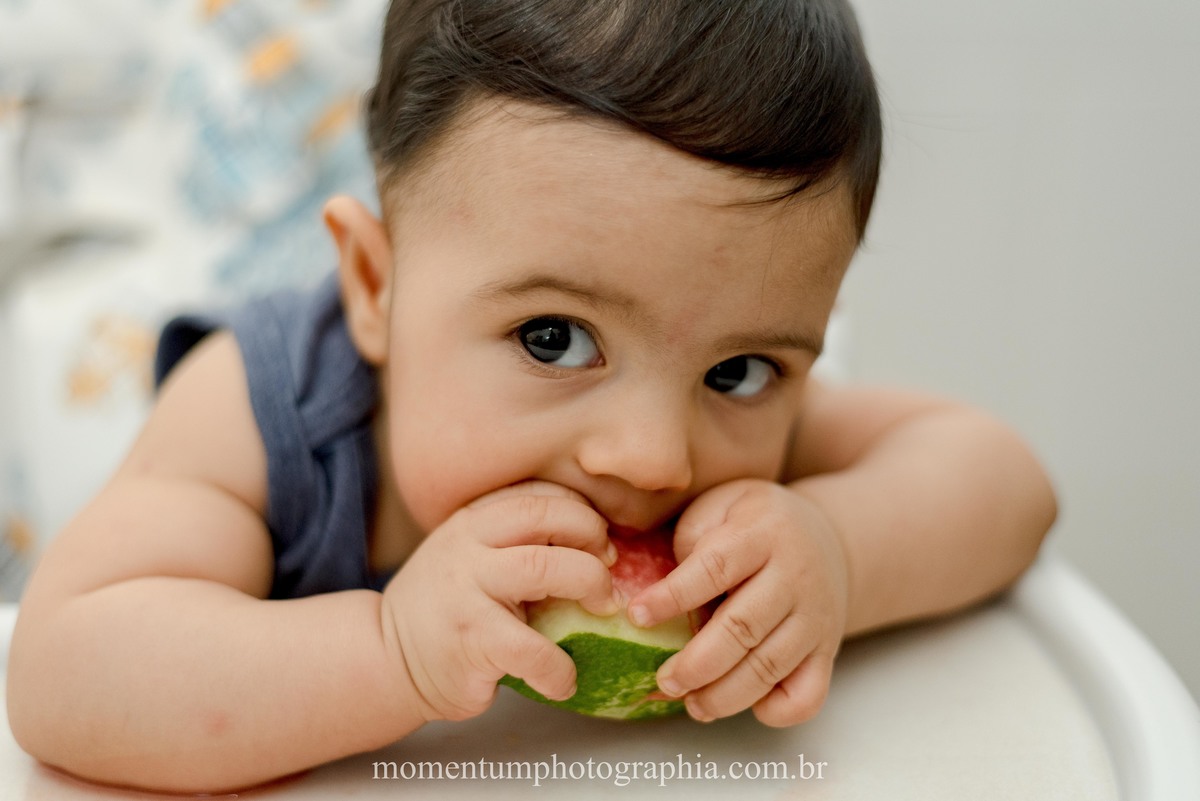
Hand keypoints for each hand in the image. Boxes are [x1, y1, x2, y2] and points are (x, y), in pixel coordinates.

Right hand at [381, 482, 617, 722]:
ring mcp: (466, 591)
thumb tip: (600, 542)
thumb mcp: (473, 558)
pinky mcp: (472, 640)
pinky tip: (563, 680)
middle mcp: (466, 546)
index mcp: (472, 520)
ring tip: (603, 610)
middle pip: (545, 517)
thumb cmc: (449, 609)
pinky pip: (534, 649)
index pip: (537, 494)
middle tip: (609, 570)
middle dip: (592, 537)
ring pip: (544, 568)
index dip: (580, 511)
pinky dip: (560, 668)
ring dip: (590, 586)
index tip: (600, 541)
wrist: (388, 659)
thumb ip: (516, 542)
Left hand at [627, 479, 848, 725]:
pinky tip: (744, 704)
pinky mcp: (828, 653)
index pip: (715, 567)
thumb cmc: (753, 525)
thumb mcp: (721, 506)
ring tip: (690, 702)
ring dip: (724, 694)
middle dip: (696, 663)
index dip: (673, 596)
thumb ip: (692, 538)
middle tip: (664, 680)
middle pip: (743, 628)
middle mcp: (795, 576)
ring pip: (770, 667)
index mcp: (763, 534)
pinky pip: (807, 695)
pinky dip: (774, 711)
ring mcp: (815, 618)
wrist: (826, 539)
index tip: (636, 616)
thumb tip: (664, 595)